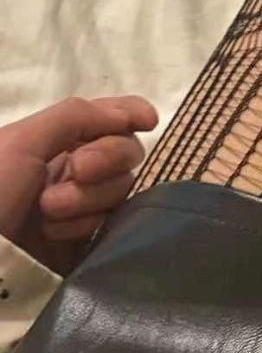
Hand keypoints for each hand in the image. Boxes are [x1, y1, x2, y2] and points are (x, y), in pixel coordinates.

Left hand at [0, 96, 157, 273]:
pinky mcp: (86, 239)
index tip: (149, 122)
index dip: (133, 114)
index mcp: (56, 137)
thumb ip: (76, 116)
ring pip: (119, 189)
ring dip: (85, 197)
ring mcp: (82, 203)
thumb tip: (130, 116)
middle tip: (78, 170)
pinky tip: (54, 233)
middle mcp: (73, 166)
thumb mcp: (21, 142)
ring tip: (48, 211)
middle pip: (125, 151)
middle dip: (106, 158)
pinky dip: (82, 225)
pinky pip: (110, 225)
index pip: (109, 116)